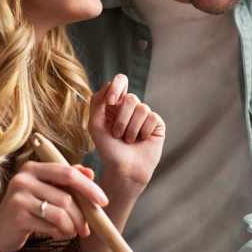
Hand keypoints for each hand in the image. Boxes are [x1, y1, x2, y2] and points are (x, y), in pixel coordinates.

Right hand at [0, 162, 106, 251]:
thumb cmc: (27, 210)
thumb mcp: (45, 191)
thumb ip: (65, 181)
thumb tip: (90, 172)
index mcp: (32, 167)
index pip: (68, 173)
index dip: (88, 187)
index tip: (103, 202)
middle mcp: (23, 178)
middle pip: (66, 196)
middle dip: (82, 214)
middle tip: (88, 228)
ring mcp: (19, 196)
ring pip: (61, 212)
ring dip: (71, 227)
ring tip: (70, 232)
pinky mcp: (18, 215)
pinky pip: (51, 225)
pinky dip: (61, 233)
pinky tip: (58, 234)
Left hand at [89, 74, 164, 193]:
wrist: (124, 169)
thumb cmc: (108, 149)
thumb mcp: (95, 124)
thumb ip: (98, 102)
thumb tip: (109, 84)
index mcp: (115, 103)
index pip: (120, 81)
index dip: (117, 87)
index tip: (111, 102)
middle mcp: (131, 107)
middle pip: (131, 98)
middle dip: (121, 119)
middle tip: (117, 135)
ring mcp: (145, 114)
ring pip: (142, 108)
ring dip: (131, 129)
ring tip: (128, 140)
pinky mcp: (157, 123)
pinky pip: (152, 118)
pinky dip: (143, 132)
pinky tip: (141, 141)